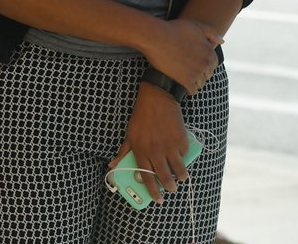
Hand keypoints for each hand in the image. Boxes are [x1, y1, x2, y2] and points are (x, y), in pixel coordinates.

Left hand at [110, 83, 193, 204]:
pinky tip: (181, 157)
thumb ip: (123, 152)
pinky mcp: (181, 141)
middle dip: (168, 188)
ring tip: (180, 180)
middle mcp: (156, 151)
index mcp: (141, 151)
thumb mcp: (129, 135)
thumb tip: (112, 165)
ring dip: (180, 178)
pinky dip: (184, 158)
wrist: (157, 100)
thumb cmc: (141, 118)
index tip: (156, 197)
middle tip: (170, 191)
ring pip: (179, 170)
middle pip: (164, 177)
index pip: (146, 176)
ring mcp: (170, 147)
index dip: (152, 189)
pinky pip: (185, 156)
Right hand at [144, 18, 221, 94]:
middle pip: (207, 75)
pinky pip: (192, 90)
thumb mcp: (195, 26)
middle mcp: (206, 64)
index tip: (194, 62)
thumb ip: (211, 33)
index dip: (203, 63)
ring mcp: (196, 73)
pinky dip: (188, 89)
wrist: (155, 37)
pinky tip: (181, 84)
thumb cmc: (173, 29)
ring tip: (184, 77)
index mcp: (210, 52)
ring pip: (200, 83)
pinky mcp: (186, 80)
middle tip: (188, 70)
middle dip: (200, 73)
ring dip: (194, 81)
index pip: (213, 64)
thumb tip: (222, 42)